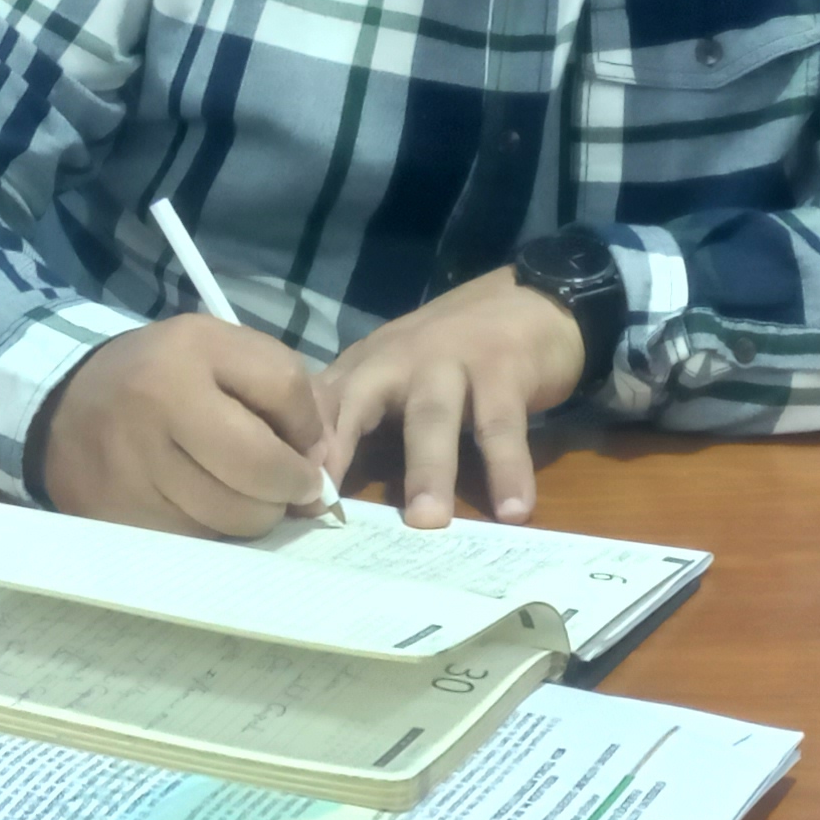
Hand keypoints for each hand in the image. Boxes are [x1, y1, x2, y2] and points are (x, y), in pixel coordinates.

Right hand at [32, 314, 330, 537]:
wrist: (63, 411)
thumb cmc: (161, 377)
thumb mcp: (216, 349)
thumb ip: (282, 386)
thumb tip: (324, 458)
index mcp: (189, 352)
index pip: (285, 391)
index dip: (309, 425)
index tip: (303, 442)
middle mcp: (157, 408)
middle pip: (263, 468)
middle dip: (290, 485)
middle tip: (286, 484)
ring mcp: (135, 470)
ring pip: (236, 517)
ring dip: (256, 513)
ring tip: (240, 492)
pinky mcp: (122, 520)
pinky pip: (200, 542)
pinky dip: (215, 532)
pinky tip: (202, 507)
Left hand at [313, 267, 583, 528]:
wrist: (529, 298)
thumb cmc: (452, 351)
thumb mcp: (394, 374)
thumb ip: (357, 417)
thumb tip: (315, 489)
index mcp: (365, 368)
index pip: (318, 407)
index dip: (300, 452)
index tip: (290, 503)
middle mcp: (398, 360)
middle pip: (357, 404)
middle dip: (340, 451)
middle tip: (329, 508)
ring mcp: (450, 361)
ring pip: (432, 417)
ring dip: (429, 470)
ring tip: (428, 522)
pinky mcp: (504, 368)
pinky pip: (503, 425)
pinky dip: (509, 469)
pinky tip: (515, 512)